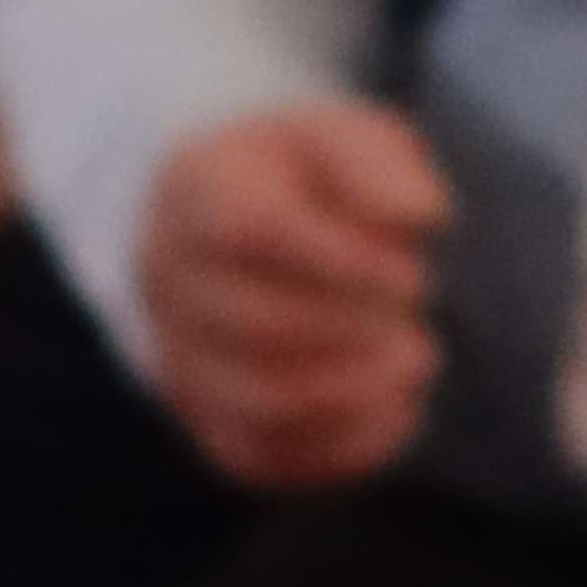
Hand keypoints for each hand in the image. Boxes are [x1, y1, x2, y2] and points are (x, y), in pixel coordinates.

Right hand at [136, 98, 452, 489]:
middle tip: (421, 315)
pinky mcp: (199, 411)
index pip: (254, 232)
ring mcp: (174, 351)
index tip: (412, 271)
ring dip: (354, 393)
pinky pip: (254, 453)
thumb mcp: (346, 134)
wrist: (239, 214)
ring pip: (253, 401)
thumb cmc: (308, 170)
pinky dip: (334, 449)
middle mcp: (166, 276)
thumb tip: (421, 217)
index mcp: (196, 188)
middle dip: (357, 328)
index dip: (345, 262)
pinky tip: (399, 415)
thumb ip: (379, 165)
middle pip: (257, 325)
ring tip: (417, 361)